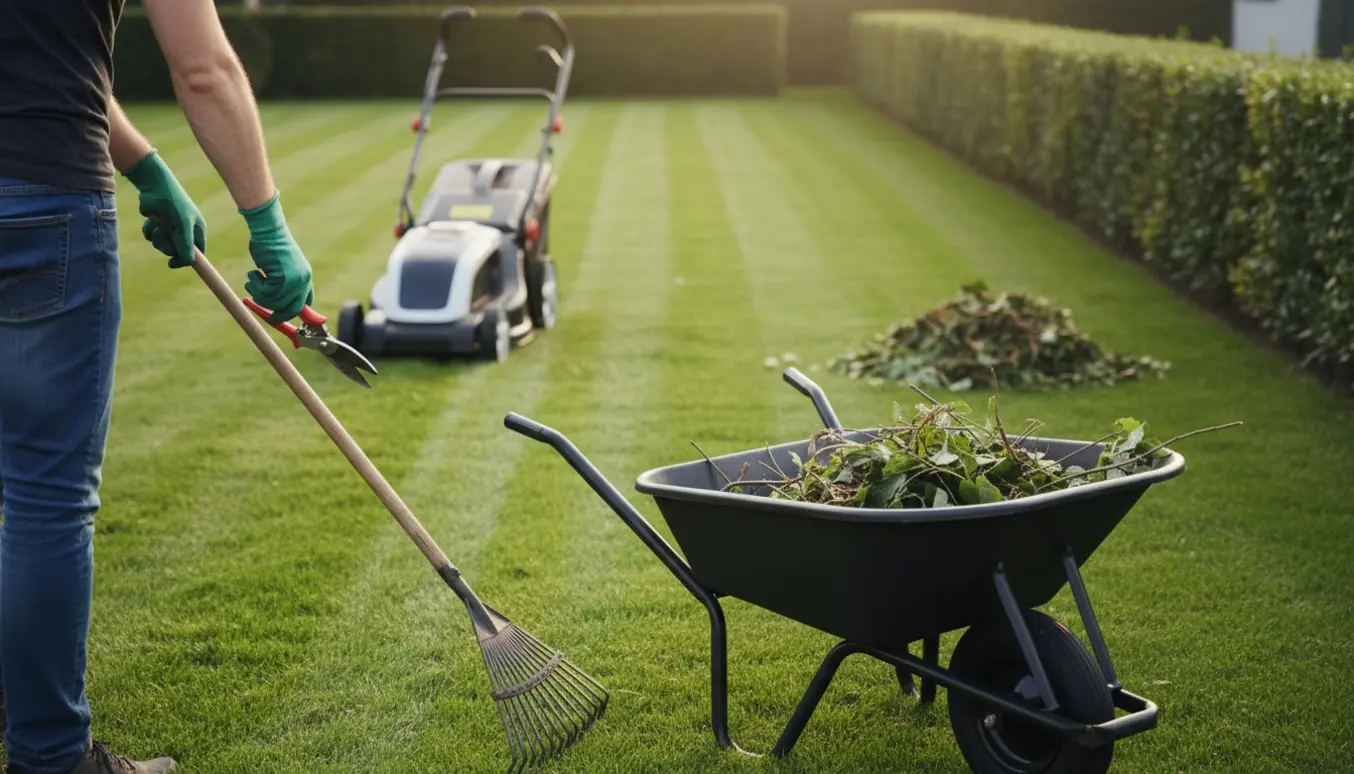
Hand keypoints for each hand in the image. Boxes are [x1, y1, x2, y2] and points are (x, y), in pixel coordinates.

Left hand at [122, 150, 205, 267]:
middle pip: (177, 252)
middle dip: (166, 245)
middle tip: (162, 234)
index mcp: (197, 230)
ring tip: (156, 225)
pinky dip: (149, 232)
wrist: (153, 184)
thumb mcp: (183, 223)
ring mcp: (171, 229)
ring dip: (156, 237)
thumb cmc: (173, 201)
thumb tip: (189, 262)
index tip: (172, 264)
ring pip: (162, 246)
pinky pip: (151, 238)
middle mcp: (185, 231)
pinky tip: (150, 221)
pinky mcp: (158, 225)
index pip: (197, 253)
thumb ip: (186, 243)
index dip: (187, 260)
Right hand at [239, 192, 313, 323]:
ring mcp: (295, 280)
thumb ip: (284, 284)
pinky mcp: (283, 278)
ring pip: (275, 303)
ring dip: (259, 294)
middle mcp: (303, 280)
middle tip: (264, 312)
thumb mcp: (281, 267)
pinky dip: (255, 286)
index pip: (305, 303)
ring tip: (252, 279)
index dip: (292, 312)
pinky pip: (266, 294)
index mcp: (305, 277)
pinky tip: (253, 273)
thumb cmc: (269, 245)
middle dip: (276, 314)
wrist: (267, 229)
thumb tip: (279, 303)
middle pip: (292, 309)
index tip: (279, 318)